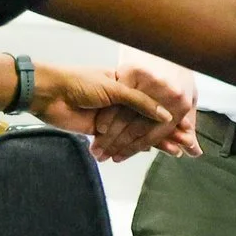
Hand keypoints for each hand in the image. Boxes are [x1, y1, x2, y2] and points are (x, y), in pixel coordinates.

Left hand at [33, 60, 194, 161]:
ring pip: (136, 132)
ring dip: (154, 142)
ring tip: (174, 152)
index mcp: (127, 84)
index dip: (170, 115)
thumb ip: (140, 102)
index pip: (154, 102)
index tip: (186, 128)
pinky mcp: (100, 131)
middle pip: (149, 119)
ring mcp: (111, 117)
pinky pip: (120, 140)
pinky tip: (149, 152)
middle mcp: (121, 100)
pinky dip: (133, 147)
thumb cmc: (80, 82)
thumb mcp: (115, 88)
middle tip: (185, 145)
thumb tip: (165, 115)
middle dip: (167, 132)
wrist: (48, 94)